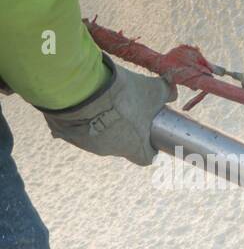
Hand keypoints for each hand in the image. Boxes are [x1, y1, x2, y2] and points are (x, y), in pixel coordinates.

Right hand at [41, 56, 175, 166]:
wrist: (79, 90)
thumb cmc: (122, 96)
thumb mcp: (152, 90)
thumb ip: (166, 92)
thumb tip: (172, 92)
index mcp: (134, 148)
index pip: (146, 158)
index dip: (149, 148)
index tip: (150, 136)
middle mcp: (110, 151)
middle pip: (122, 145)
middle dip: (125, 130)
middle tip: (125, 111)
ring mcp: (86, 144)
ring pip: (98, 137)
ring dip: (101, 123)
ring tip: (102, 102)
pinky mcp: (66, 134)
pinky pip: (77, 128)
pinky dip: (81, 118)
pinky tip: (82, 101)